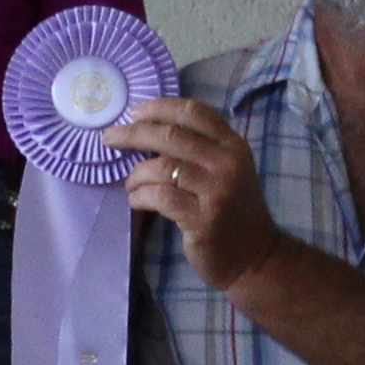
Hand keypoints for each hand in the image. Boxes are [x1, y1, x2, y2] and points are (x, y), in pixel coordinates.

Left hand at [105, 99, 285, 293]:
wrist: (254, 256)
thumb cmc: (232, 211)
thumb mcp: (226, 170)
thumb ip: (199, 148)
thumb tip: (148, 130)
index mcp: (233, 145)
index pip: (194, 113)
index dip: (160, 108)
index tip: (133, 113)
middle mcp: (227, 163)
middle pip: (171, 136)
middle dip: (134, 134)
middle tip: (110, 138)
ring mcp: (216, 191)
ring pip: (161, 168)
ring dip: (136, 175)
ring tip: (130, 185)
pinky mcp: (203, 219)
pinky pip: (160, 197)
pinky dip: (141, 196)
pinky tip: (136, 201)